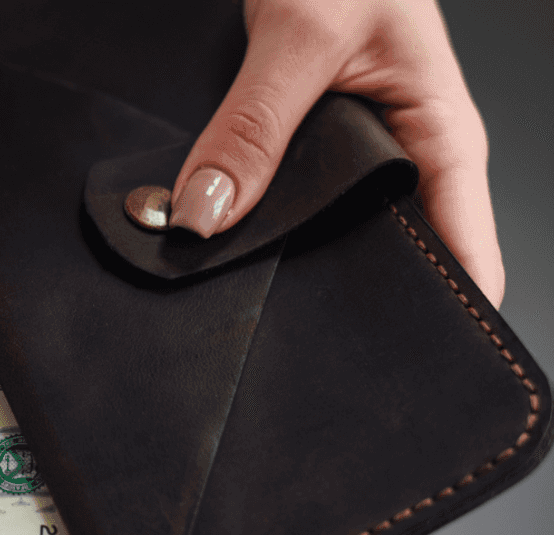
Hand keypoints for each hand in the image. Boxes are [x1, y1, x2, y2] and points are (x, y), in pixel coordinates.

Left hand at [170, 0, 503, 306]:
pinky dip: (245, 220)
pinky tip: (209, 240)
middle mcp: (400, 160)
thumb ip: (254, 125)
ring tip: (232, 294)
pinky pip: (277, 200)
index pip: (464, 259)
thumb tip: (207, 213)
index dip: (434, 320)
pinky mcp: (302, 149)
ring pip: (320, 233)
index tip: (380, 363)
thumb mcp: (302, 34)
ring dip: (279, 258)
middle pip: (383, 259)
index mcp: (440, 141)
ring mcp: (350, 159)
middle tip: (276, 338)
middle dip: (335, 301)